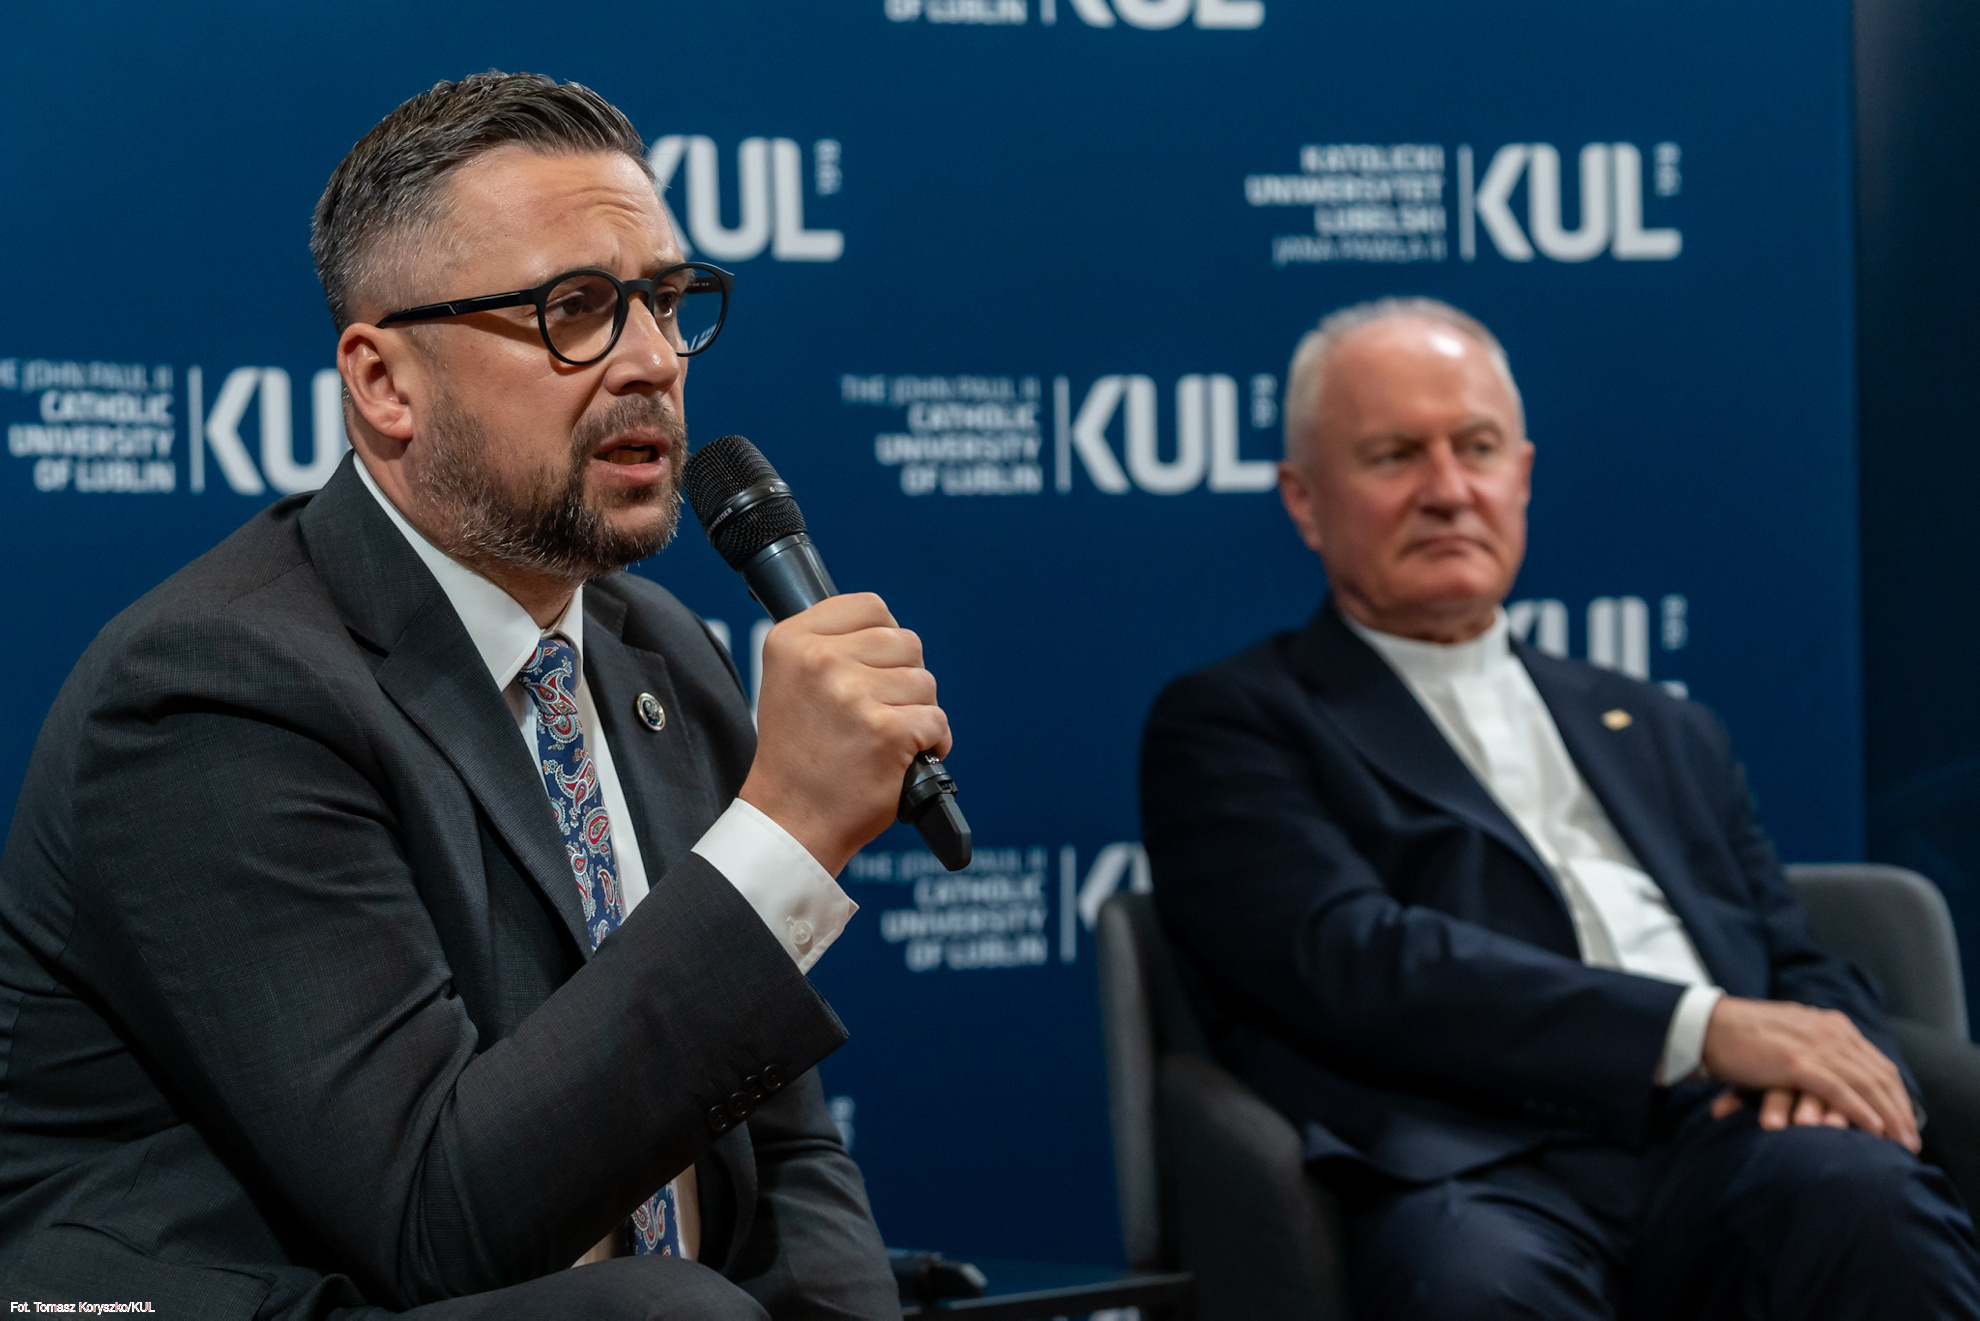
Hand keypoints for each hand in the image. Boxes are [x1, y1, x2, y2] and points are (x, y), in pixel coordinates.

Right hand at [739, 593, 950, 876]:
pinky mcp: (887, 731)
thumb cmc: (798, 756)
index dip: (883, 638)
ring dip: (917, 712)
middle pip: (905, 642)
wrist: (790, 821)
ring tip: (885, 739)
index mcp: (791, 641)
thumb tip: (888, 630)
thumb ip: (830, 646)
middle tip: (876, 713)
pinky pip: (937, 721)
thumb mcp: (790, 682)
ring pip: (925, 682)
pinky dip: (933, 743)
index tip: (872, 668)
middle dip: (903, 679)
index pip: (870, 607)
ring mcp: (853, 695)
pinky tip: (905, 758)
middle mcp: (819, 661)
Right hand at [1700, 996, 1918, 1150]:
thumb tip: (1832, 1074)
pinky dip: (1859, 1110)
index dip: (1895, 1094)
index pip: (1877, 1062)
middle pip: (1879, 1073)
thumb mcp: (1789, 1036)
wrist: (1705, 1025)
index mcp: (1830, 1024)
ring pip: (1865, 1083)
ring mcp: (1813, 1044)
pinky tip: (1872, 1129)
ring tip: (1899, 1142)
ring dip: (1887, 1115)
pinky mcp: (1795, 1061)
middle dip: (1899, 1109)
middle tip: (1910, 1140)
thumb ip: (1815, 1048)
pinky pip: (1838, 1088)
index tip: (1905, 1121)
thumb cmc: (1741, 1037)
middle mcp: (1829, 1031)